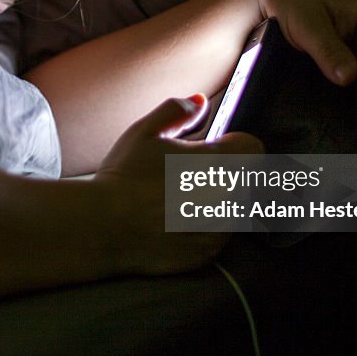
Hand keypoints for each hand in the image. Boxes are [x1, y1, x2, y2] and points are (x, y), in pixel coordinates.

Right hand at [94, 94, 263, 275]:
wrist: (104, 227)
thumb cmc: (124, 176)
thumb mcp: (145, 131)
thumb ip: (178, 111)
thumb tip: (200, 101)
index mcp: (219, 162)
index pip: (252, 147)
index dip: (232, 144)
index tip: (210, 149)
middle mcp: (228, 197)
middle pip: (243, 179)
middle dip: (222, 174)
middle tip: (185, 175)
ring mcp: (219, 229)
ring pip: (232, 210)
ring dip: (215, 203)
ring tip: (175, 200)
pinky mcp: (207, 254)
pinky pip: (216, 238)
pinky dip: (202, 230)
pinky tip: (172, 223)